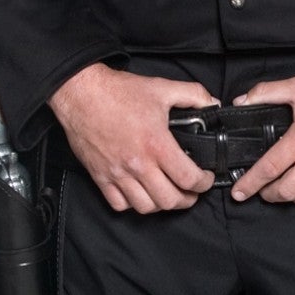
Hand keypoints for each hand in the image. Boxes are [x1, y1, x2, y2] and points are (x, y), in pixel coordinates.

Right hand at [49, 64, 220, 213]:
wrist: (81, 94)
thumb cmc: (118, 92)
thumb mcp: (163, 87)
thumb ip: (194, 95)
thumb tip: (212, 104)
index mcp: (156, 144)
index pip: (188, 179)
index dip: (204, 183)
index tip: (206, 179)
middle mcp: (138, 164)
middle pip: (169, 200)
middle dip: (187, 200)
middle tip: (191, 192)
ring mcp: (118, 173)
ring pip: (145, 207)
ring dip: (161, 204)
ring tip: (167, 194)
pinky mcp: (101, 176)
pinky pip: (119, 204)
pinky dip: (132, 204)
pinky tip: (140, 193)